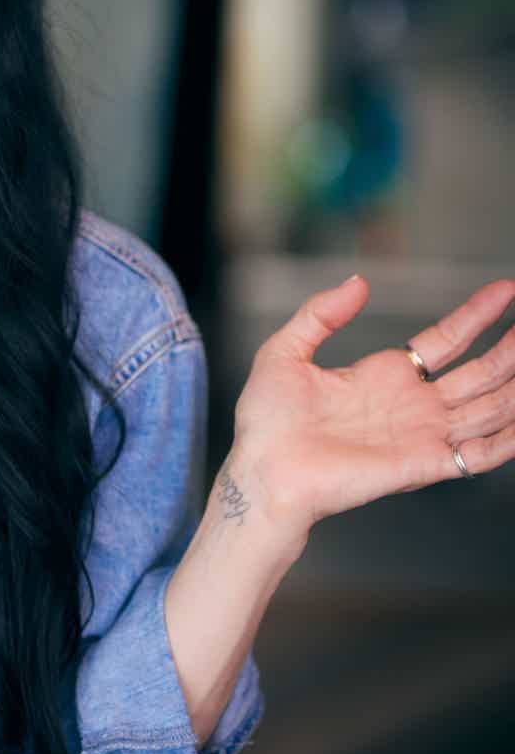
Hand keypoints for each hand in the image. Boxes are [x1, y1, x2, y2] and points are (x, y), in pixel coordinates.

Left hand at [230, 273, 514, 534]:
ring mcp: (423, 434)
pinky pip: (480, 453)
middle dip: (513, 350)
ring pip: (491, 406)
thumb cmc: (267, 425)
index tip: (505, 289)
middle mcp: (412, 405)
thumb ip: (321, 313)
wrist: (263, 471)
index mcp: (385, 376)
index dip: (477, 315)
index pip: (447, 340)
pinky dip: (508, 438)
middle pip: (481, 372)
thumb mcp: (285, 352)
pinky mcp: (424, 464)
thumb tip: (358, 282)